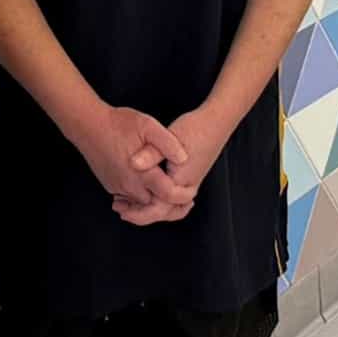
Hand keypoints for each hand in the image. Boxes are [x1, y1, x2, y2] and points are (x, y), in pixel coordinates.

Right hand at [75, 103, 190, 208]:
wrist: (87, 126)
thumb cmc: (118, 124)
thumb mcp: (148, 125)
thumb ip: (167, 143)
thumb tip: (183, 158)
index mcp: (143, 173)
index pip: (168, 194)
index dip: (184, 196)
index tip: (193, 191)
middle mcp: (129, 185)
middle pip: (155, 204)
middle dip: (169, 201)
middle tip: (185, 194)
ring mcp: (117, 187)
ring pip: (142, 202)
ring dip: (154, 198)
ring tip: (169, 188)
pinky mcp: (110, 185)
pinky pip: (129, 197)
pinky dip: (140, 194)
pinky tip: (148, 182)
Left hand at [117, 105, 228, 226]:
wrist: (217, 122)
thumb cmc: (195, 128)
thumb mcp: (170, 138)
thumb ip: (151, 153)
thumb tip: (132, 164)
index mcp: (180, 182)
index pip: (157, 208)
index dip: (137, 211)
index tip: (120, 207)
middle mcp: (186, 188)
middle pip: (163, 212)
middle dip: (142, 214)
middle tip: (121, 209)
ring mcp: (189, 184)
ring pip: (169, 208)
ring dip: (150, 209)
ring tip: (131, 205)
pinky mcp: (189, 179)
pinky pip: (173, 199)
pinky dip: (159, 201)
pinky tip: (146, 193)